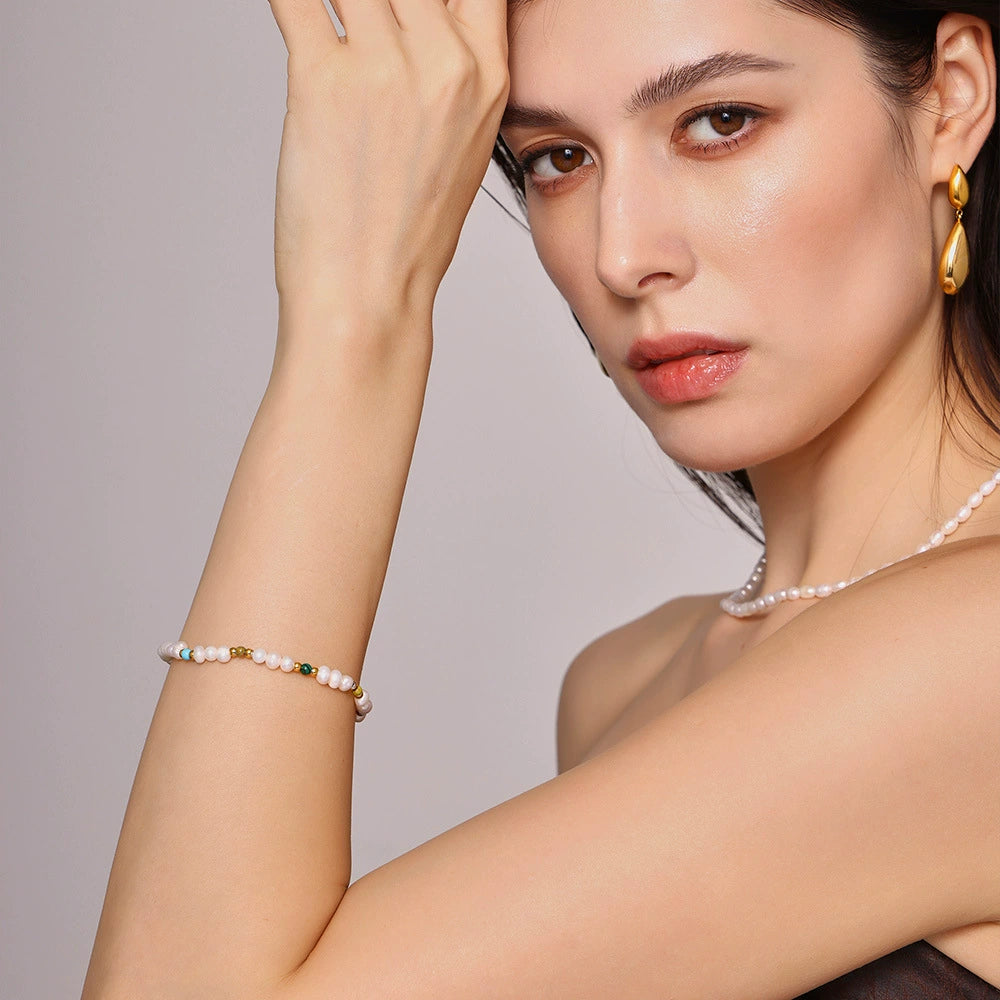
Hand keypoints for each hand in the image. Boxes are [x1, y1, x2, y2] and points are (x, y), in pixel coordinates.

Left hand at [268, 0, 508, 331]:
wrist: (368, 296)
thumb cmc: (405, 233)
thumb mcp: (459, 144)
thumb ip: (448, 71)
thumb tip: (406, 20)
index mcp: (489, 74)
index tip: (408, 5)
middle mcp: (445, 61)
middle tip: (360, 18)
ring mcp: (385, 68)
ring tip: (327, 22)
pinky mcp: (323, 81)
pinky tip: (290, 10)